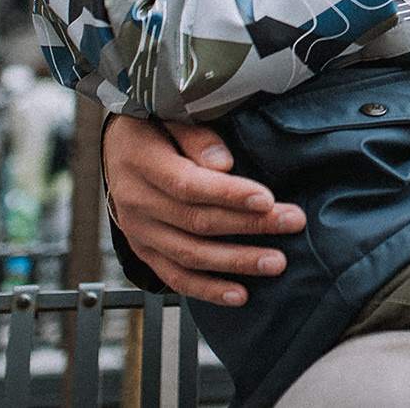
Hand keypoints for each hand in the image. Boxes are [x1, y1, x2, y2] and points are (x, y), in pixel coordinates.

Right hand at [102, 115, 305, 305]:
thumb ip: (197, 138)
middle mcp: (137, 203)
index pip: (189, 185)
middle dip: (250, 225)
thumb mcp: (169, 115)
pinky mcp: (144, 252)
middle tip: (292, 222)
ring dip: (237, 262)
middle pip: (198, 222)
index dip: (229, 195)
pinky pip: (175, 277)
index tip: (267, 198)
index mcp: (142, 164)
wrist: (117, 148)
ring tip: (276, 262)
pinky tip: (240, 294)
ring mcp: (139, 232)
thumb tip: (223, 163)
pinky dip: (208, 289)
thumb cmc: (152, 127)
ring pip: (190, 255)